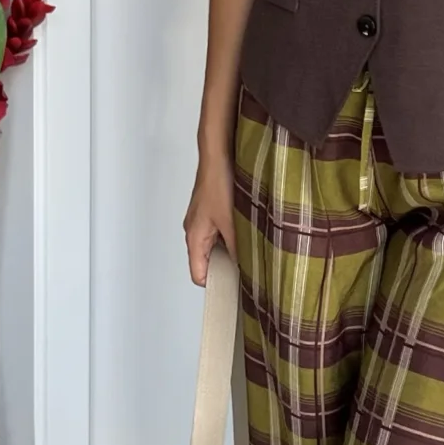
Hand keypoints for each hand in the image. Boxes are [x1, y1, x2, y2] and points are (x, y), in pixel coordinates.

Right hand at [183, 148, 236, 284]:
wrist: (218, 155)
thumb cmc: (217, 183)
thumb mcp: (231, 222)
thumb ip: (237, 247)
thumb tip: (245, 267)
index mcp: (194, 237)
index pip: (198, 274)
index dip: (215, 285)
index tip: (233, 289)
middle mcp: (195, 231)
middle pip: (207, 261)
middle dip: (226, 267)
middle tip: (247, 271)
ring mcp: (203, 220)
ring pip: (215, 246)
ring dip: (231, 249)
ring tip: (249, 250)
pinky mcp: (211, 211)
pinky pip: (220, 232)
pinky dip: (232, 235)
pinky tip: (247, 231)